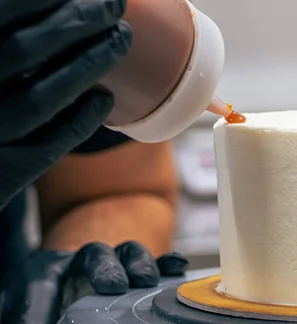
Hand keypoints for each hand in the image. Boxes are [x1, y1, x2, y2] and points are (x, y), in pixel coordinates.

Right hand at [0, 0, 132, 209]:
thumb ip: (8, 32)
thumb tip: (70, 5)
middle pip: (23, 49)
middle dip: (76, 22)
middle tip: (116, 6)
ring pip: (41, 98)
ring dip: (88, 65)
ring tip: (121, 40)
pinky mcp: (4, 171)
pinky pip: (50, 144)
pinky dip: (82, 118)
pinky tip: (105, 99)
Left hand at [4, 241, 187, 323]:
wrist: (57, 295)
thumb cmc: (36, 313)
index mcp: (43, 272)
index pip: (39, 290)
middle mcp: (81, 262)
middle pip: (94, 254)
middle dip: (105, 269)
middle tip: (114, 287)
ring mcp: (114, 263)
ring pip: (128, 251)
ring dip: (139, 264)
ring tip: (146, 281)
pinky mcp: (139, 273)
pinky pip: (158, 262)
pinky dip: (168, 263)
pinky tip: (178, 266)